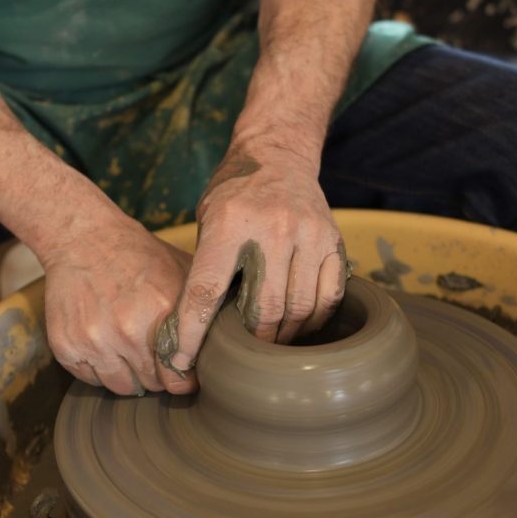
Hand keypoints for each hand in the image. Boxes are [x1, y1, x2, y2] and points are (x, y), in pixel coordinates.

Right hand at [42, 215, 196, 394]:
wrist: (83, 238)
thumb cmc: (138, 255)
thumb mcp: (182, 270)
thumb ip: (204, 307)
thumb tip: (231, 339)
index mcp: (161, 312)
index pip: (179, 377)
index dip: (183, 378)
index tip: (184, 375)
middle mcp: (128, 330)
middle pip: (152, 384)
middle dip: (158, 374)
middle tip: (155, 356)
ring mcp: (95, 340)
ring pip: (122, 387)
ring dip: (130, 376)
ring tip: (131, 352)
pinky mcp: (67, 345)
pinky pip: (91, 380)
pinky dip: (101, 370)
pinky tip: (107, 346)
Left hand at [157, 143, 347, 373]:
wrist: (278, 155)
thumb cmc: (234, 194)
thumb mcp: (207, 220)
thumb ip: (206, 267)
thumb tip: (195, 328)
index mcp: (228, 224)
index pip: (206, 292)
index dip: (193, 334)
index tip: (183, 361)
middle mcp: (272, 228)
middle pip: (262, 309)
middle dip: (250, 340)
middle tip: (242, 353)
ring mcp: (308, 234)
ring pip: (299, 308)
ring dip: (283, 335)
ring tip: (271, 342)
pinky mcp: (333, 240)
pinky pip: (328, 296)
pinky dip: (314, 319)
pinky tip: (299, 324)